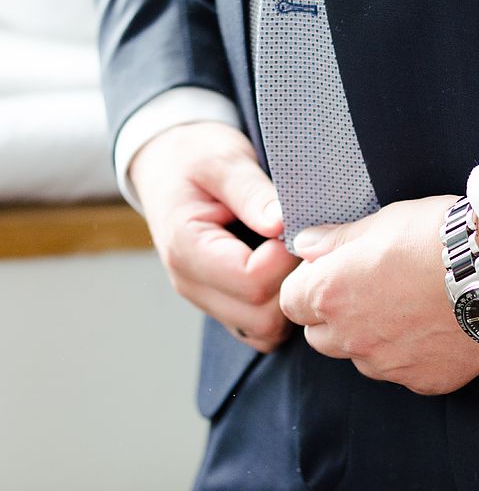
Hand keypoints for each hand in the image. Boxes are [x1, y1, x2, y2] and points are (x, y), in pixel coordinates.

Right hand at [131, 122, 299, 351]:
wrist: (167, 165)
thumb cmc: (195, 158)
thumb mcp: (223, 161)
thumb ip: (251, 192)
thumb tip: (280, 223)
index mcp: (187, 248)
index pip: (252, 282)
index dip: (284, 258)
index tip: (291, 227)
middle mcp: (192, 284)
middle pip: (261, 317)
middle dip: (291, 283)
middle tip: (299, 244)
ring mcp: (206, 299)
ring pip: (263, 332)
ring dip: (288, 299)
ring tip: (292, 256)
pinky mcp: (221, 304)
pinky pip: (260, 329)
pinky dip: (280, 308)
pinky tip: (285, 270)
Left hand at [279, 196, 478, 394]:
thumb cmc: (440, 236)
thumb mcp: (383, 222)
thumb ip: (337, 240)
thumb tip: (305, 245)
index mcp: (332, 294)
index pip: (291, 301)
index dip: (308, 285)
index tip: (331, 272)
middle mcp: (353, 337)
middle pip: (320, 336)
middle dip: (333, 316)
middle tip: (369, 289)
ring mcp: (389, 365)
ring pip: (363, 358)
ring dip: (372, 338)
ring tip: (409, 307)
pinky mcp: (425, 381)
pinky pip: (405, 372)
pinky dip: (413, 354)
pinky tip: (437, 326)